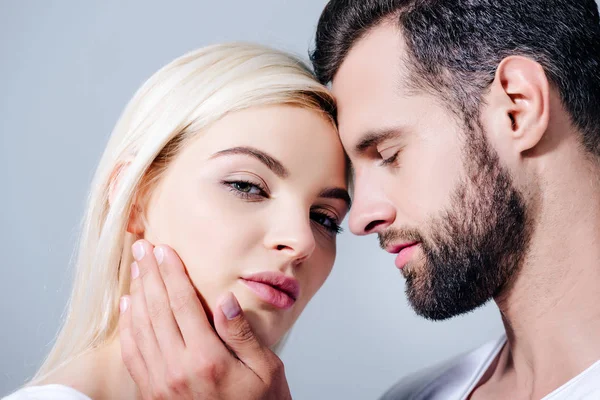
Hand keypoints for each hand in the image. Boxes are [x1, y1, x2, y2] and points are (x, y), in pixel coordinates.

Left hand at [118, 239, 291, 398]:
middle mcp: (177, 369)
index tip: (163, 249)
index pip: (183, 303)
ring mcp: (160, 383)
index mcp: (207, 358)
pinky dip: (127, 327)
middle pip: (157, 309)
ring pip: (141, 328)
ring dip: (136, 294)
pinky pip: (132, 354)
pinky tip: (128, 307)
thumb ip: (241, 334)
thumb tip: (225, 299)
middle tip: (142, 248)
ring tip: (136, 268)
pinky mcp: (152, 394)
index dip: (171, 272)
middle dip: (149, 274)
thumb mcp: (265, 370)